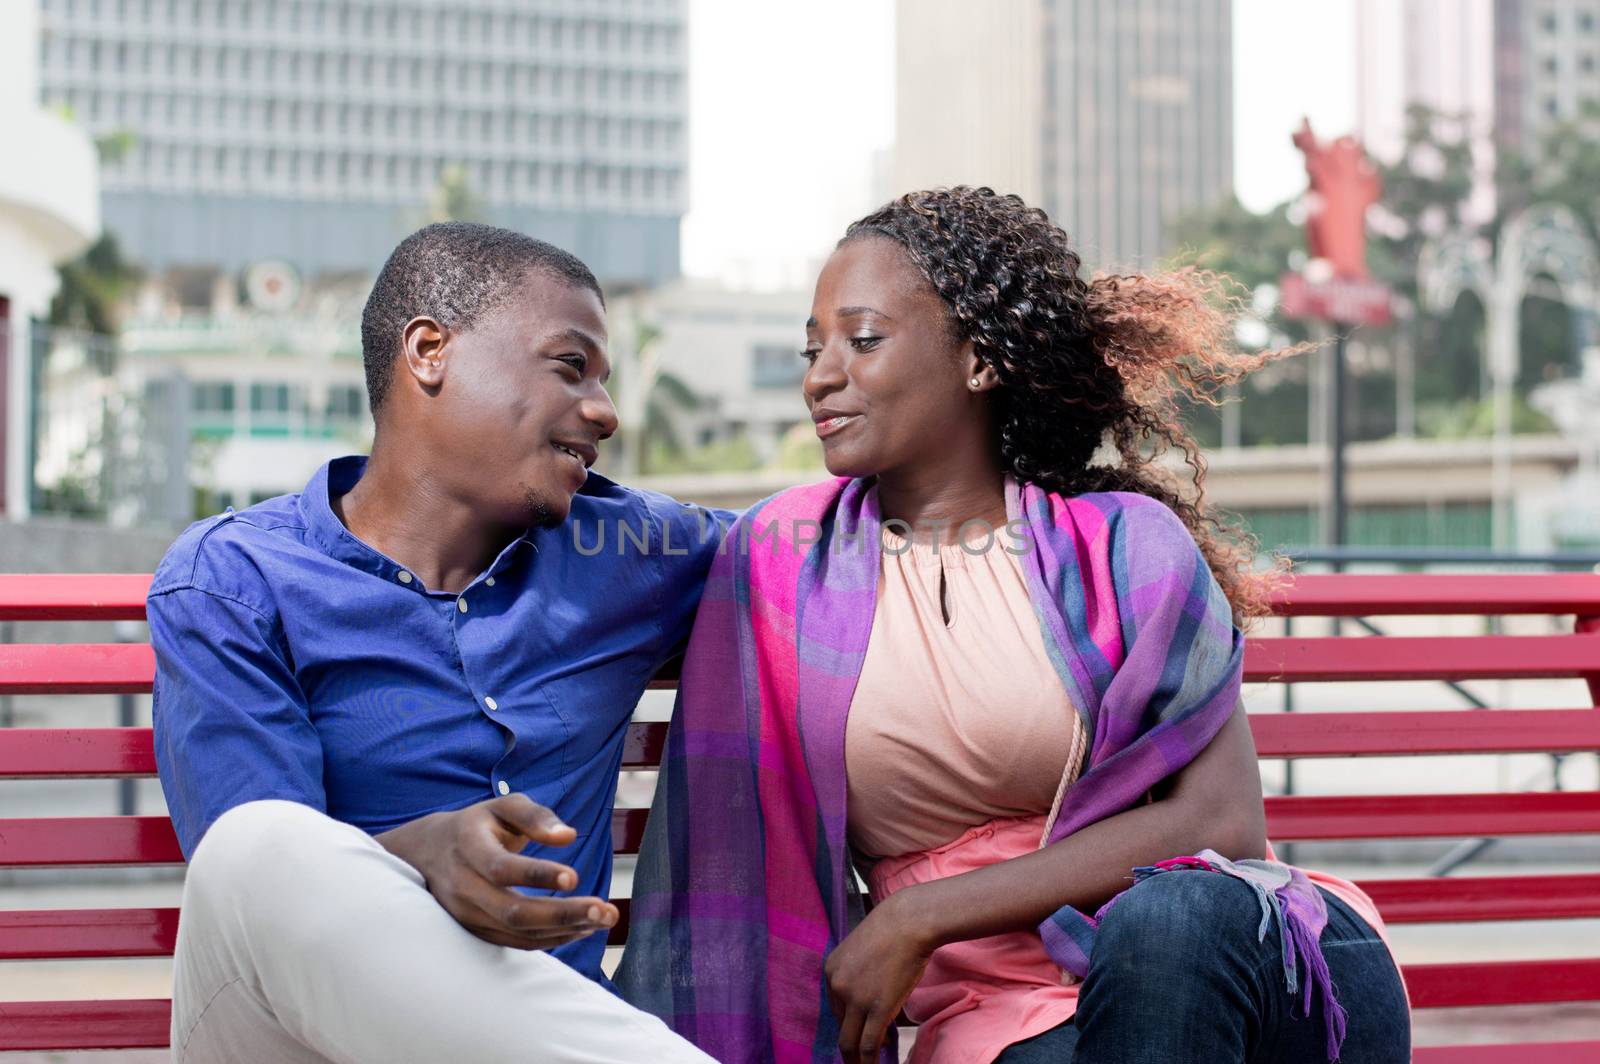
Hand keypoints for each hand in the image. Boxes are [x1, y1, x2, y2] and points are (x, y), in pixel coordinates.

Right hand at [376, 794, 617, 950]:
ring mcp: (467, 915)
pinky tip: (582, 928)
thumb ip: (536, 816)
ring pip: (518, 932)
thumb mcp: (504, 807)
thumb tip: (568, 836)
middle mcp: (463, 886)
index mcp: (468, 847)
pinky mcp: (476, 932)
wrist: (429, 853)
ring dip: (565, 929)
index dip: (537, 875)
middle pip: (512, 910)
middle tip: (606, 911)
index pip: (500, 868)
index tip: (574, 877)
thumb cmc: (479, 825)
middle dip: (563, 913)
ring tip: (605, 919)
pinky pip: (517, 942)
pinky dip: (552, 939)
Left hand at [824, 888, 935, 1063]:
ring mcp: (856, 999)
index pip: (837, 1009)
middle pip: (841, 1027)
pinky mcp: (876, 1008)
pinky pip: (868, 1044)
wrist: (909, 921)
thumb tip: (870, 998)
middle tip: (859, 1059)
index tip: (863, 1032)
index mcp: (831, 970)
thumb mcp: (863, 951)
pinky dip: (869, 1061)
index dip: (851, 1024)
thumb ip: (859, 974)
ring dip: (857, 1061)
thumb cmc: (893, 931)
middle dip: (850, 1047)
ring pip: (850, 1043)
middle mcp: (838, 986)